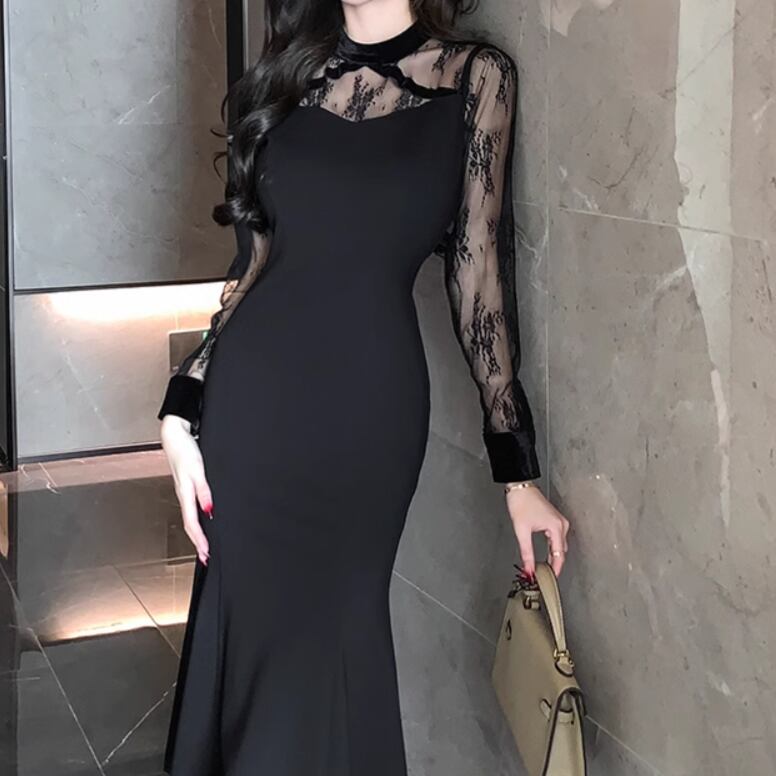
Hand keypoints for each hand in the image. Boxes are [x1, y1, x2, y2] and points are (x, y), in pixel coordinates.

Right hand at [160, 415, 212, 565]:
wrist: (174, 436)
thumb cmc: (185, 450)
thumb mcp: (197, 469)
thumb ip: (204, 489)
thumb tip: (209, 509)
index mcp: (185, 493)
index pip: (192, 523)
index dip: (199, 539)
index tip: (206, 553)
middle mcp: (183, 496)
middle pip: (190, 525)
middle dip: (197, 542)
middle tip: (206, 557)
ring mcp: (183, 492)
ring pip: (190, 518)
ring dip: (196, 533)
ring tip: (204, 546)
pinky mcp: (186, 487)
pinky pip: (190, 509)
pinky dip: (196, 521)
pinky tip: (202, 522)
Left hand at [505, 484, 569, 577]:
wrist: (520, 487)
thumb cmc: (521, 503)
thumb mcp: (522, 531)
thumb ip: (526, 553)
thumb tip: (528, 568)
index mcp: (556, 527)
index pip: (559, 555)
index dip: (555, 569)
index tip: (551, 579)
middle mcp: (561, 524)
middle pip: (561, 551)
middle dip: (554, 564)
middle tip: (546, 576)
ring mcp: (559, 521)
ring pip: (560, 545)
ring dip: (554, 556)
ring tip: (545, 568)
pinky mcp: (554, 520)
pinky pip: (557, 538)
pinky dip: (552, 548)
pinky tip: (546, 554)